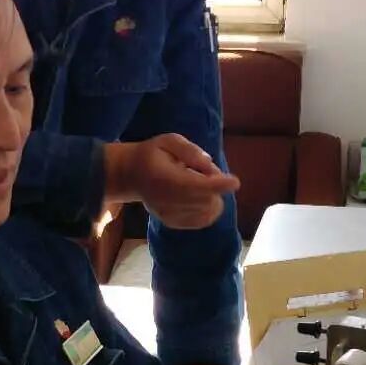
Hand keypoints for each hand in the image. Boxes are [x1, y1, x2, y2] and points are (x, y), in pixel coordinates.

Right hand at [103, 135, 238, 228]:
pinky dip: (209, 210)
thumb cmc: (153, 154)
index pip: (194, 186)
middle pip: (204, 200)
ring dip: (213, 197)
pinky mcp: (172, 223)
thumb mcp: (168, 141)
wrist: (130, 175)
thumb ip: (189, 150)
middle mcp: (164, 200)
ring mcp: (167, 215)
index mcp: (162, 178)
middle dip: (215, 186)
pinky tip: (202, 198)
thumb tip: (208, 164)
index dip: (217, 185)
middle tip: (205, 172)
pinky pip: (202, 221)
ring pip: (206, 212)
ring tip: (198, 183)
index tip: (234, 181)